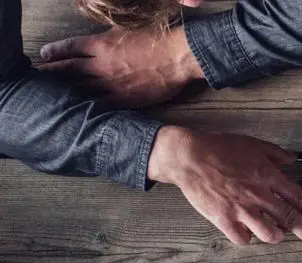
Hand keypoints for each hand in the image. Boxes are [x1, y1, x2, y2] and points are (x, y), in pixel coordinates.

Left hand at [38, 26, 202, 108]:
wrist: (178, 56)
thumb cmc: (156, 38)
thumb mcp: (126, 28)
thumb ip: (108, 35)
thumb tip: (97, 37)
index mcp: (100, 44)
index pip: (69, 47)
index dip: (54, 51)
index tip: (43, 55)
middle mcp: (101, 65)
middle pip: (69, 69)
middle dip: (52, 73)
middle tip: (39, 77)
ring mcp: (112, 84)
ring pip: (81, 89)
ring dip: (65, 92)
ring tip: (53, 94)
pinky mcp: (126, 99)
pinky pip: (101, 105)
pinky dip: (88, 108)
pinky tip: (79, 110)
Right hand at [146, 126, 301, 250]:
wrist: (187, 156)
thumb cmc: (218, 148)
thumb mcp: (252, 144)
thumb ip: (275, 153)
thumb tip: (291, 159)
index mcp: (267, 176)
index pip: (298, 197)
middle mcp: (258, 194)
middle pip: (290, 219)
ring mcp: (241, 208)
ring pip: (269, 233)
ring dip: (276, 236)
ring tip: (278, 235)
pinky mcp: (223, 219)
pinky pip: (241, 238)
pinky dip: (246, 238)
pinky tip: (247, 233)